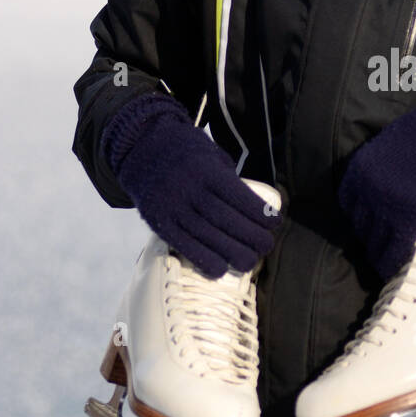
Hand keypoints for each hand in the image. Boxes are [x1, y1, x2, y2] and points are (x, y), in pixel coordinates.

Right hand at [102, 93, 281, 276]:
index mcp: (207, 170)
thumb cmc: (185, 151)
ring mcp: (172, 206)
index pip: (238, 196)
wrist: (140, 146)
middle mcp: (189, 189)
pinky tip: (219, 270)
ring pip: (206, 236)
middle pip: (225, 219)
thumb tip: (254, 207)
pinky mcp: (158, 221)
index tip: (275, 223)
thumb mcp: (210, 155)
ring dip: (231, 253)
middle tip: (266, 246)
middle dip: (251, 237)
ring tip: (249, 263)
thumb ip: (228, 179)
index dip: (259, 213)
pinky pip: (182, 245)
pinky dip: (202, 260)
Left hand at [337, 85, 415, 280]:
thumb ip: (376, 171)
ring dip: (379, 253)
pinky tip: (394, 267)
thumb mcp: (385, 149)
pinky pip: (394, 247)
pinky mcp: (406, 218)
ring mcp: (385, 206)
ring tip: (385, 263)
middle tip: (377, 248)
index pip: (349, 205)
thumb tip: (376, 191)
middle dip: (369, 238)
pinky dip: (391, 259)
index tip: (367, 225)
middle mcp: (365, 191)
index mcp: (358, 173)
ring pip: (375, 241)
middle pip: (361, 225)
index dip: (359, 217)